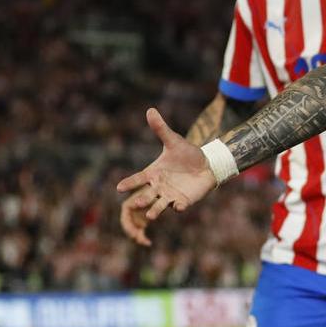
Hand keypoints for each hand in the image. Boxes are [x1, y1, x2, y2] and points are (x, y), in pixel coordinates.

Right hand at [114, 108, 216, 245]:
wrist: (206, 164)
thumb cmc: (186, 154)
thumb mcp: (174, 141)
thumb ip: (161, 129)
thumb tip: (151, 110)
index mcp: (153, 173)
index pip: (138, 179)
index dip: (129, 183)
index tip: (119, 188)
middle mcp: (159, 187)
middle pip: (146, 195)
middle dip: (140, 200)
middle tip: (134, 204)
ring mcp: (171, 195)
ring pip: (160, 205)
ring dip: (155, 210)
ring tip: (150, 216)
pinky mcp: (184, 201)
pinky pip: (179, 206)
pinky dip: (178, 207)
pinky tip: (178, 207)